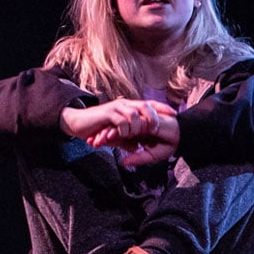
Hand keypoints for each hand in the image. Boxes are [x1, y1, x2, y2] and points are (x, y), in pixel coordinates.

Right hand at [60, 98, 179, 164]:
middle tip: (155, 130)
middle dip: (154, 117)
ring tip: (135, 135)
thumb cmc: (98, 129)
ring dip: (138, 126)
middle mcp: (124, 105)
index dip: (162, 108)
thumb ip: (127, 142)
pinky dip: (126, 129)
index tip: (175, 114)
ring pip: (135, 113)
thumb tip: (137, 149)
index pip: (149, 104)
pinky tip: (124, 135)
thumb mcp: (116, 137)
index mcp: (129, 108)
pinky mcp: (107, 114)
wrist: (79, 125)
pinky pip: (122, 120)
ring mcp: (116, 108)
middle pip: (146, 105)